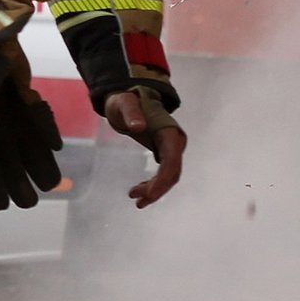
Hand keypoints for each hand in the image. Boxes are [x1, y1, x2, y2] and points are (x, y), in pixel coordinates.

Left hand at [103, 89, 186, 207]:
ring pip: (169, 177)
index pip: (172, 163)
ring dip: (154, 191)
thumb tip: (139, 127)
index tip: (148, 195)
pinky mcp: (164, 152)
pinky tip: (139, 191)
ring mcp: (171, 148)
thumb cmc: (125, 100)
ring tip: (136, 200)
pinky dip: (153, 185)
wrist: (127, 99)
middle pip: (172, 174)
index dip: (162, 181)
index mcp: (170, 133)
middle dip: (157, 190)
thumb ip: (131, 113)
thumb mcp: (124, 103)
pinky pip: (163, 174)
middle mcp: (175, 142)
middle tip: (137, 201)